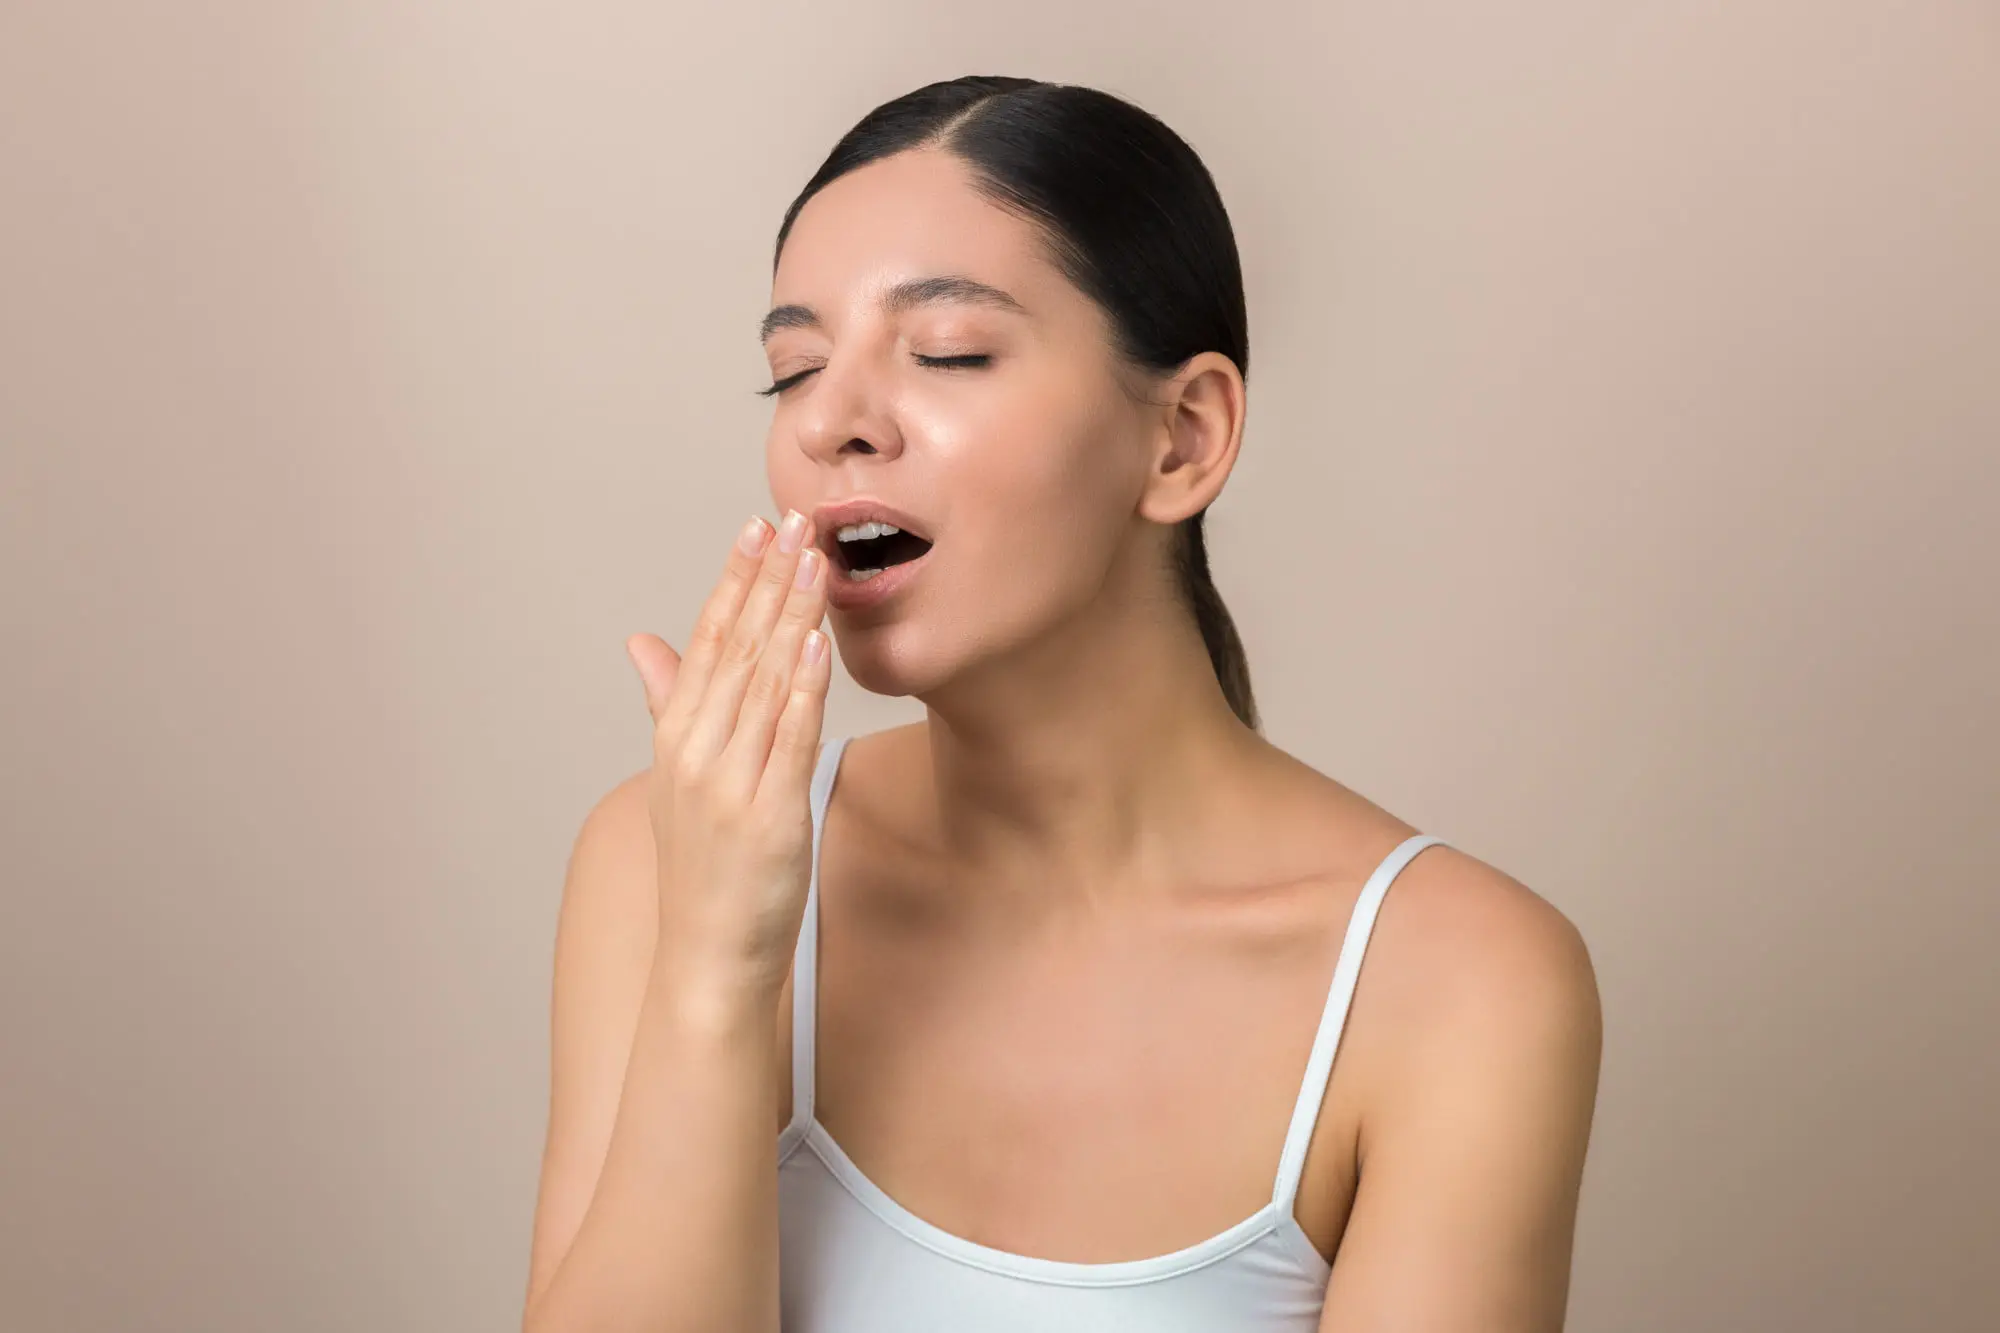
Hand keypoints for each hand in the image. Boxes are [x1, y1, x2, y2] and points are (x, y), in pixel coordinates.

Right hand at [625, 509, 831, 1002]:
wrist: (706, 959)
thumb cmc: (702, 871)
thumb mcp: (676, 779)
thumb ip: (667, 704)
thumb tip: (641, 641)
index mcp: (676, 739)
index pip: (706, 640)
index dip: (732, 579)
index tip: (756, 526)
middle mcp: (696, 753)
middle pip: (734, 648)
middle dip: (766, 578)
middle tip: (794, 517)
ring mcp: (729, 784)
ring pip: (762, 681)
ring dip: (788, 615)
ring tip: (813, 558)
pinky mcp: (769, 815)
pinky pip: (787, 739)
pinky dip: (800, 689)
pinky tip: (815, 643)